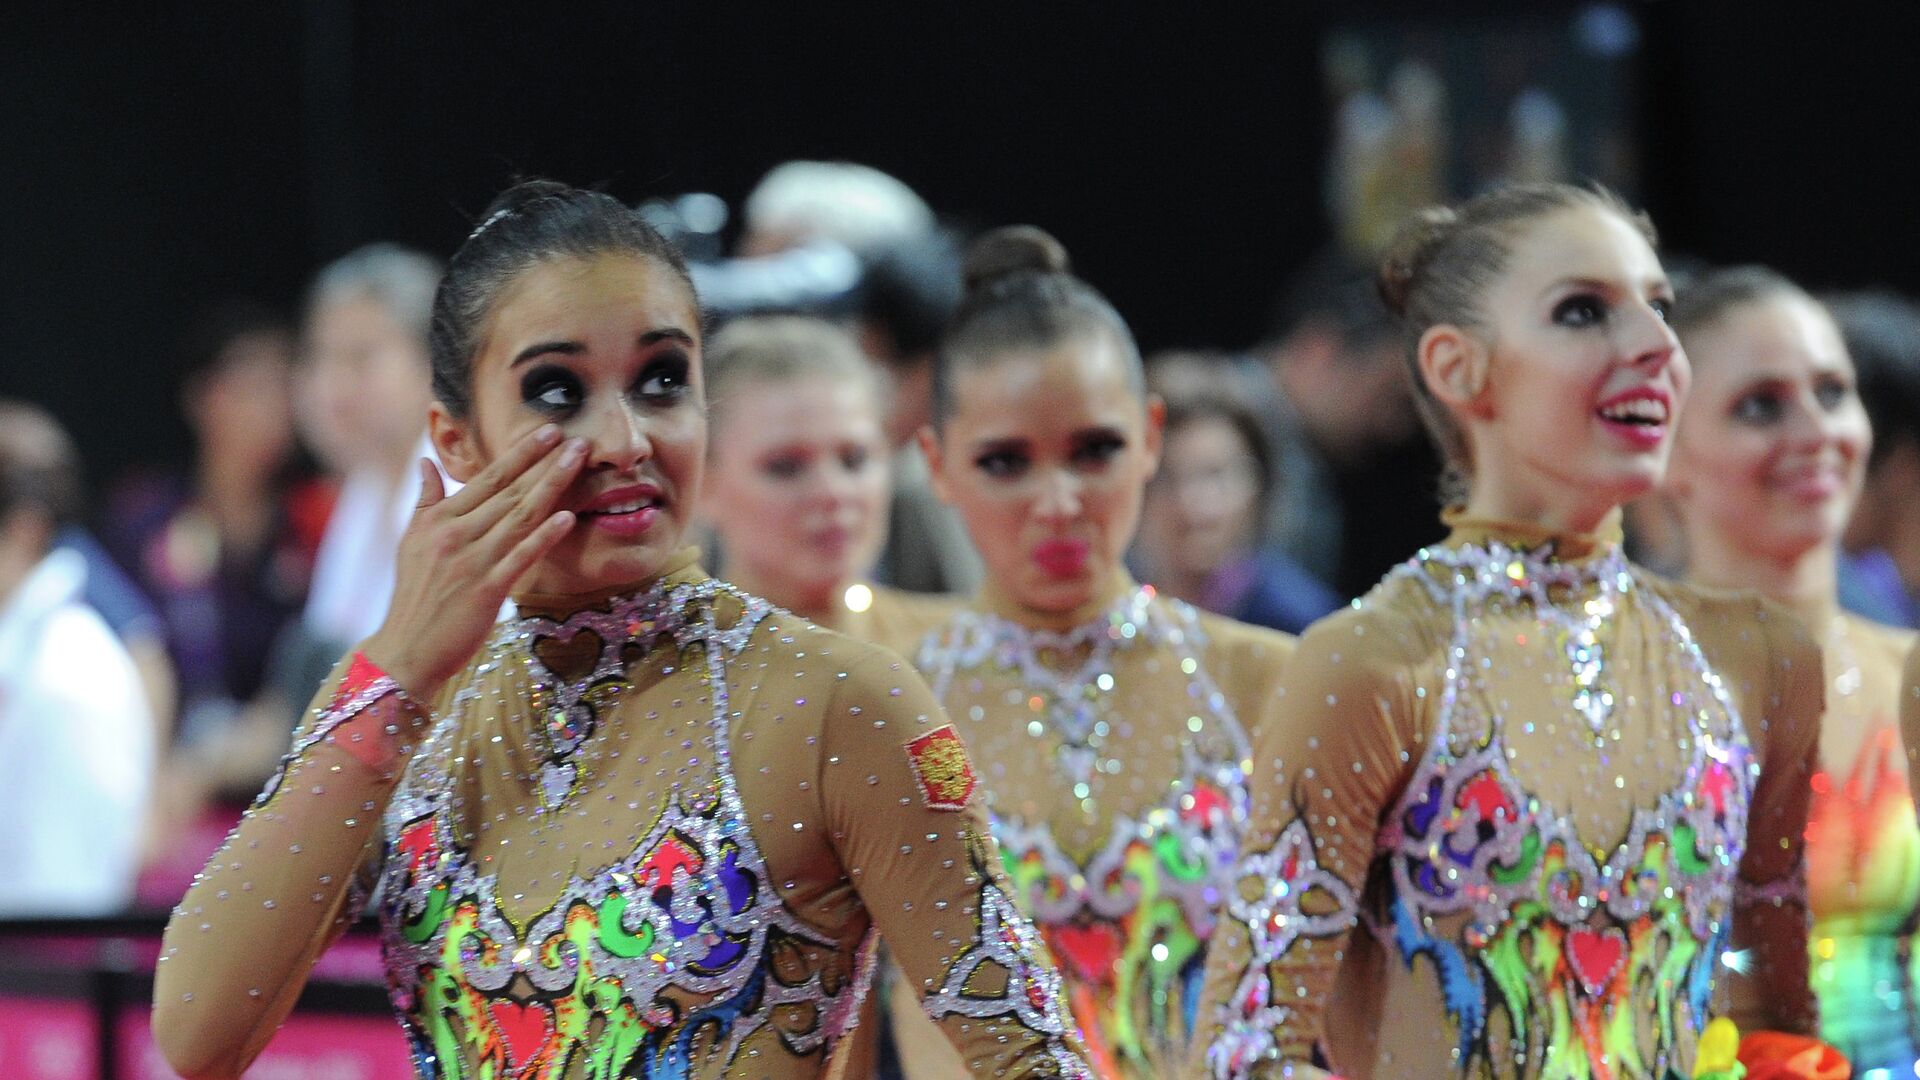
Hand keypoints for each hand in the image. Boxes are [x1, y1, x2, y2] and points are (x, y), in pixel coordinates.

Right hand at [361, 425, 584, 699]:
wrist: (407, 648)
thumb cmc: (413, 596)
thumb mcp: (411, 541)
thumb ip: (426, 500)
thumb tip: (425, 462)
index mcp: (440, 519)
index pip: (488, 478)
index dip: (520, 453)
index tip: (547, 430)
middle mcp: (456, 534)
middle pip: (509, 490)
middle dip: (544, 461)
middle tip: (576, 437)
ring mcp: (472, 561)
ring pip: (520, 515)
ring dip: (552, 485)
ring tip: (578, 461)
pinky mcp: (488, 589)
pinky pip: (521, 556)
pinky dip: (545, 535)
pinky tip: (568, 517)